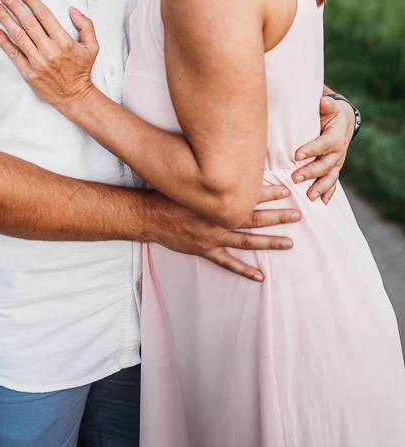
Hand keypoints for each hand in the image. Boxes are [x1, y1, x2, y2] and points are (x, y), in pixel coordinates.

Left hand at [0, 0, 98, 111]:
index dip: (31, 0)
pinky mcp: (28, 73)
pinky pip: (13, 54)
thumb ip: (85, 25)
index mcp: (65, 42)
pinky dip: (3, 41)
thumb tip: (72, 9)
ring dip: (5, 19)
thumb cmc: (82, 70)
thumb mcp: (93, 46)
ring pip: (18, 36)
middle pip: (28, 23)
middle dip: (14, 5)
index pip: (45, 15)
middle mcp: (50, 51)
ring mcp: (37, 63)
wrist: (75, 98)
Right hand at [148, 183, 298, 281]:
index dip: (268, 193)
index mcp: (216, 201)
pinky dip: (244, 271)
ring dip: (269, 242)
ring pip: (247, 241)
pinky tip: (260, 276)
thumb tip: (233, 170)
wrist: (149, 215)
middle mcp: (218, 220)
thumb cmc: (169, 195)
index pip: (248, 195)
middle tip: (297, 215)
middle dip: (277, 216)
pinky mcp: (205, 250)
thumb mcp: (191, 182)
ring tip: (289, 243)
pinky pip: (228, 264)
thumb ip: (211, 180)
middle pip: (254, 218)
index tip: (287, 189)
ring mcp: (213, 238)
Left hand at [292, 94, 353, 203]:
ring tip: (309, 197)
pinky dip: (328, 193)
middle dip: (310, 172)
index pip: (323, 145)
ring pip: (330, 177)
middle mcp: (338, 152)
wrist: (344, 122)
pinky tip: (322, 202)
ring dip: (320, 188)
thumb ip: (327, 105)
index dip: (311, 150)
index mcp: (336, 137)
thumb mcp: (330, 106)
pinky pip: (333, 182)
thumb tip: (322, 101)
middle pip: (325, 164)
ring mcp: (337, 162)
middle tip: (295, 178)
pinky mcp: (334, 168)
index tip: (296, 155)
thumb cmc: (331, 113)